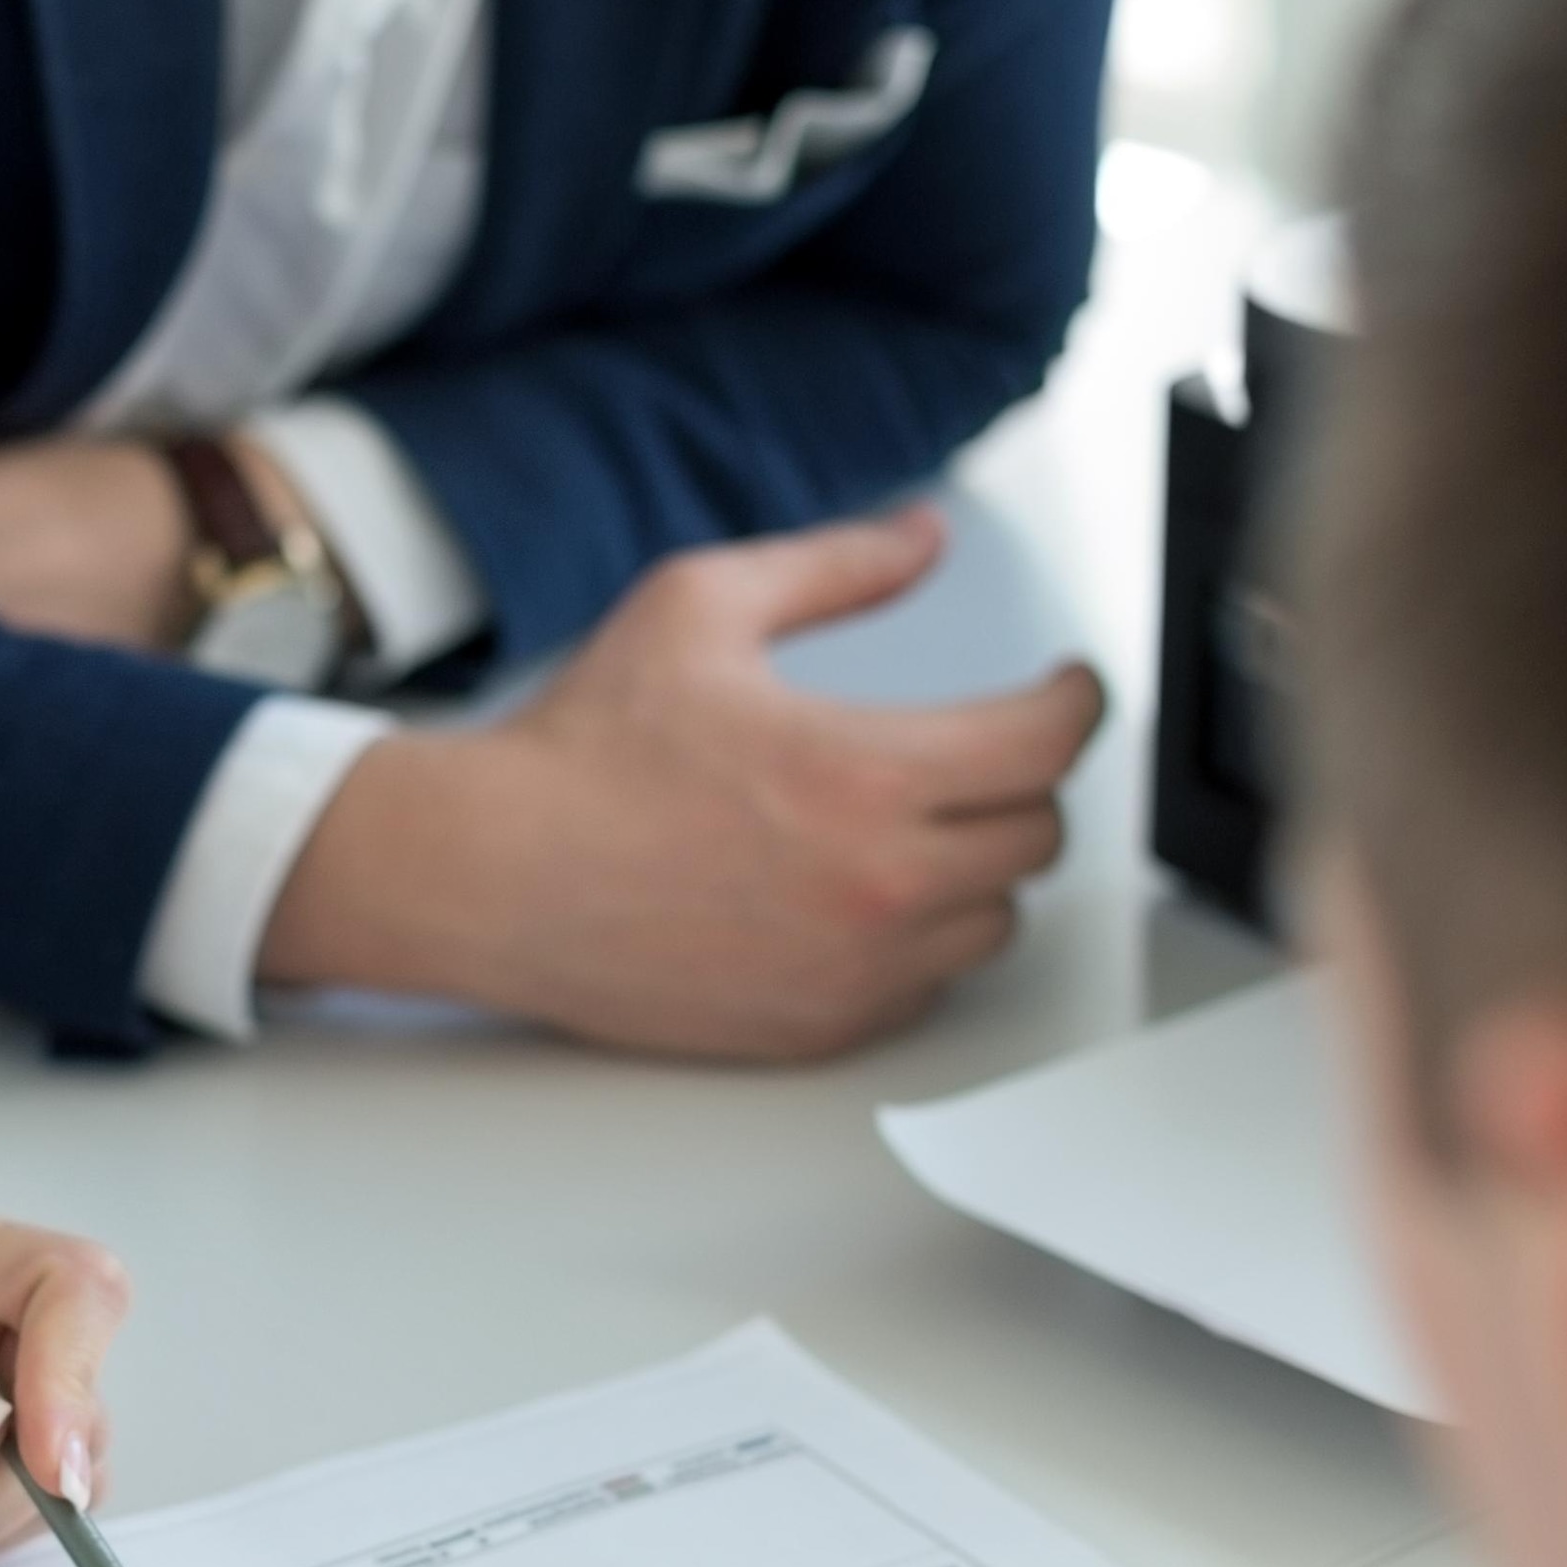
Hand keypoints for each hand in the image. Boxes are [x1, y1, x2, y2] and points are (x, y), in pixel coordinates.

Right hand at [259, 506, 1102, 1060]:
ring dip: (975, 864)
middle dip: (1020, 778)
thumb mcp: (701, 606)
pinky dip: (918, 938)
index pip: (1047, 746)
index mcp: (865, 774)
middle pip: (1037, 834)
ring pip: (995, 919)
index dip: (1076, 703)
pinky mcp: (821, 1027)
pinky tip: (859, 891)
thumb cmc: (582, 746)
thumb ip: (835, 566)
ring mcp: (855, 971)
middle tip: (981, 747)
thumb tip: (925, 538)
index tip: (1068, 687)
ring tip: (911, 821)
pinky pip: (929, 987)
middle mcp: (878, 885)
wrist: (491, 873)